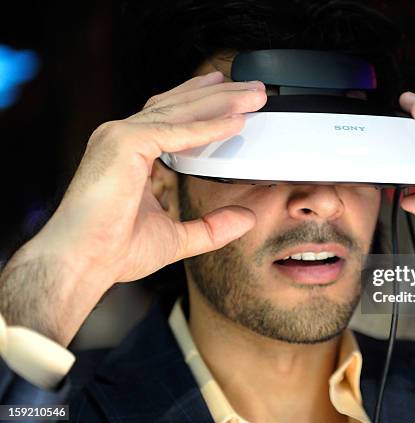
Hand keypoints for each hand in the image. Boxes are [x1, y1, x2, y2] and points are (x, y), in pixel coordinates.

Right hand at [0, 71, 266, 344]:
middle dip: (220, 96)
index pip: (169, 117)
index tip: (227, 94)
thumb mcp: (177, 236)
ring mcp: (120, 135)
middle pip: (179, 106)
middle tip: (254, 89)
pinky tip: (236, 121)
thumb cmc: (114, 250)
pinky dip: (209, 126)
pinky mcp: (125, 143)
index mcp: (129, 153)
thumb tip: (246, 218)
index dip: (200, 103)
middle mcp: (122, 137)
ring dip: (222, 101)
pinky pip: (177, 131)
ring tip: (254, 95)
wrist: (82, 262)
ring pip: (181, 111)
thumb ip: (212, 227)